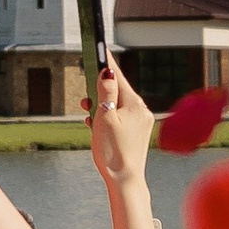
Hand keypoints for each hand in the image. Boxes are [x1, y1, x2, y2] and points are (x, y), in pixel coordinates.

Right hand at [90, 57, 155, 189]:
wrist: (124, 180)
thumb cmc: (113, 151)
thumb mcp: (105, 118)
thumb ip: (105, 93)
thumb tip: (107, 71)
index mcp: (135, 104)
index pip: (118, 77)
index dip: (107, 63)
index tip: (100, 48)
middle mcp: (141, 111)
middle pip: (118, 91)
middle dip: (100, 89)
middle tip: (87, 87)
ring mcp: (141, 122)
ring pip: (118, 105)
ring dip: (101, 105)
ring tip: (87, 110)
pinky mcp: (137, 133)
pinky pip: (120, 117)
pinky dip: (107, 117)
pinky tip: (95, 123)